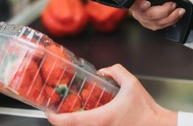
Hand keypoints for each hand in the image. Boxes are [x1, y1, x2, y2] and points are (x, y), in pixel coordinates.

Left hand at [46, 64, 175, 125]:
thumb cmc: (146, 110)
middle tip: (55, 109)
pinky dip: (84, 124)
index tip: (47, 111)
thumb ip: (116, 71)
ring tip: (68, 112)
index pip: (69, 122)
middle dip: (61, 120)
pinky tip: (86, 115)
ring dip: (72, 123)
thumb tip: (103, 71)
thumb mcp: (131, 83)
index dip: (53, 117)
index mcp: (100, 119)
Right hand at [130, 0, 186, 30]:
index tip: (148, 3)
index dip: (137, 6)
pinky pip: (159, 26)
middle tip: (173, 4)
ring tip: (180, 10)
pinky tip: (177, 15)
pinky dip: (170, 22)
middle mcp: (137, 8)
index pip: (130, 3)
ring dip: (169, 18)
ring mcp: (143, 18)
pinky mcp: (151, 24)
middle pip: (146, 15)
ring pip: (154, 23)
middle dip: (163, 12)